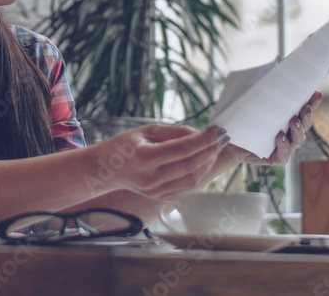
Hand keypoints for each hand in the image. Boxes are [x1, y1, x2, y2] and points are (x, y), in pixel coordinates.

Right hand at [89, 124, 227, 199]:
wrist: (105, 169)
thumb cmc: (125, 144)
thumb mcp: (147, 130)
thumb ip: (175, 132)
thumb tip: (202, 134)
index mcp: (144, 157)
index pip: (183, 149)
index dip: (205, 139)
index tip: (219, 129)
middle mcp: (150, 178)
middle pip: (191, 165)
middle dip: (211, 150)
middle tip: (222, 137)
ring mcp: (155, 192)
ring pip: (193, 179)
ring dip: (208, 162)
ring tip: (215, 147)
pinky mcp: (160, 198)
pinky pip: (187, 187)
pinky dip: (199, 173)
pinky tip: (204, 160)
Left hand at [229, 89, 322, 166]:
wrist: (228, 140)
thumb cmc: (241, 118)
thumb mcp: (250, 102)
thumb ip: (261, 89)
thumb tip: (270, 68)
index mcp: (289, 118)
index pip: (304, 109)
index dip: (312, 102)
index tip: (316, 92)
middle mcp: (291, 133)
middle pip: (305, 124)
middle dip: (308, 115)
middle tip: (306, 107)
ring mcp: (286, 147)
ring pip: (298, 139)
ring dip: (298, 130)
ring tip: (294, 121)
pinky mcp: (276, 158)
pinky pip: (284, 154)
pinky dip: (284, 145)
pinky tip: (280, 136)